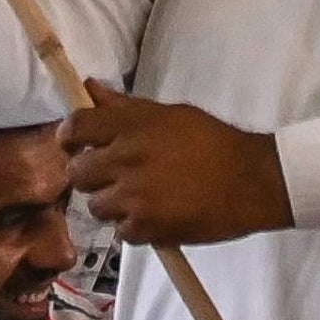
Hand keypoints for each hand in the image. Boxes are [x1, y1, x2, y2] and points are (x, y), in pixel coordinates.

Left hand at [56, 89, 291, 242]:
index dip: (69, 137)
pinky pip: (120, 231)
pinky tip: (155, 215)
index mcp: (133, 126)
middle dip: (90, 174)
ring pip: (96, 206)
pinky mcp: (147, 228)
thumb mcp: (170, 114)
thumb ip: (125, 106)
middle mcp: (128, 159)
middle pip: (78, 172)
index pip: (76, 127)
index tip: (77, 144)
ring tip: (139, 197)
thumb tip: (90, 88)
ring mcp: (135, 196)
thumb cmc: (212, 142)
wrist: (250, 180)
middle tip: (112, 175)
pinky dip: (134, 227)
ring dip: (113, 204)